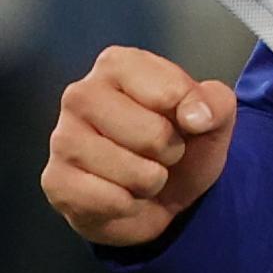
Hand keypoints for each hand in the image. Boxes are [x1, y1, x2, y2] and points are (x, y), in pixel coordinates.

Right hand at [41, 44, 238, 247]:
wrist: (158, 196)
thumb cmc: (179, 144)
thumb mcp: (212, 118)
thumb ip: (216, 103)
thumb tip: (196, 116)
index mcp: (117, 65)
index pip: (171, 92)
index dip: (193, 116)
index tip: (185, 122)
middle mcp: (80, 95)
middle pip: (152, 134)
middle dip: (169, 153)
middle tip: (158, 153)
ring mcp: (63, 138)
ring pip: (134, 172)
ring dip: (150, 182)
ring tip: (139, 173)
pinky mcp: (56, 182)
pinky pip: (113, 202)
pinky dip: (129, 206)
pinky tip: (121, 195)